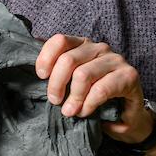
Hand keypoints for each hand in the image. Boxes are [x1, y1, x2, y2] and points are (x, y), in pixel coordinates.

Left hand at [34, 34, 153, 144]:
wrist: (124, 115)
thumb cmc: (91, 96)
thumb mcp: (69, 83)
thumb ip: (54, 72)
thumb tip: (26, 65)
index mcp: (81, 45)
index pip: (59, 40)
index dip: (45, 58)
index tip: (40, 77)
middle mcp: (99, 47)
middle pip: (68, 59)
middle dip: (56, 84)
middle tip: (54, 101)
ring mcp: (115, 60)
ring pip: (83, 74)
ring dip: (73, 98)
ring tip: (70, 112)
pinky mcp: (129, 76)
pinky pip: (101, 89)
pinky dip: (89, 103)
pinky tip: (85, 112)